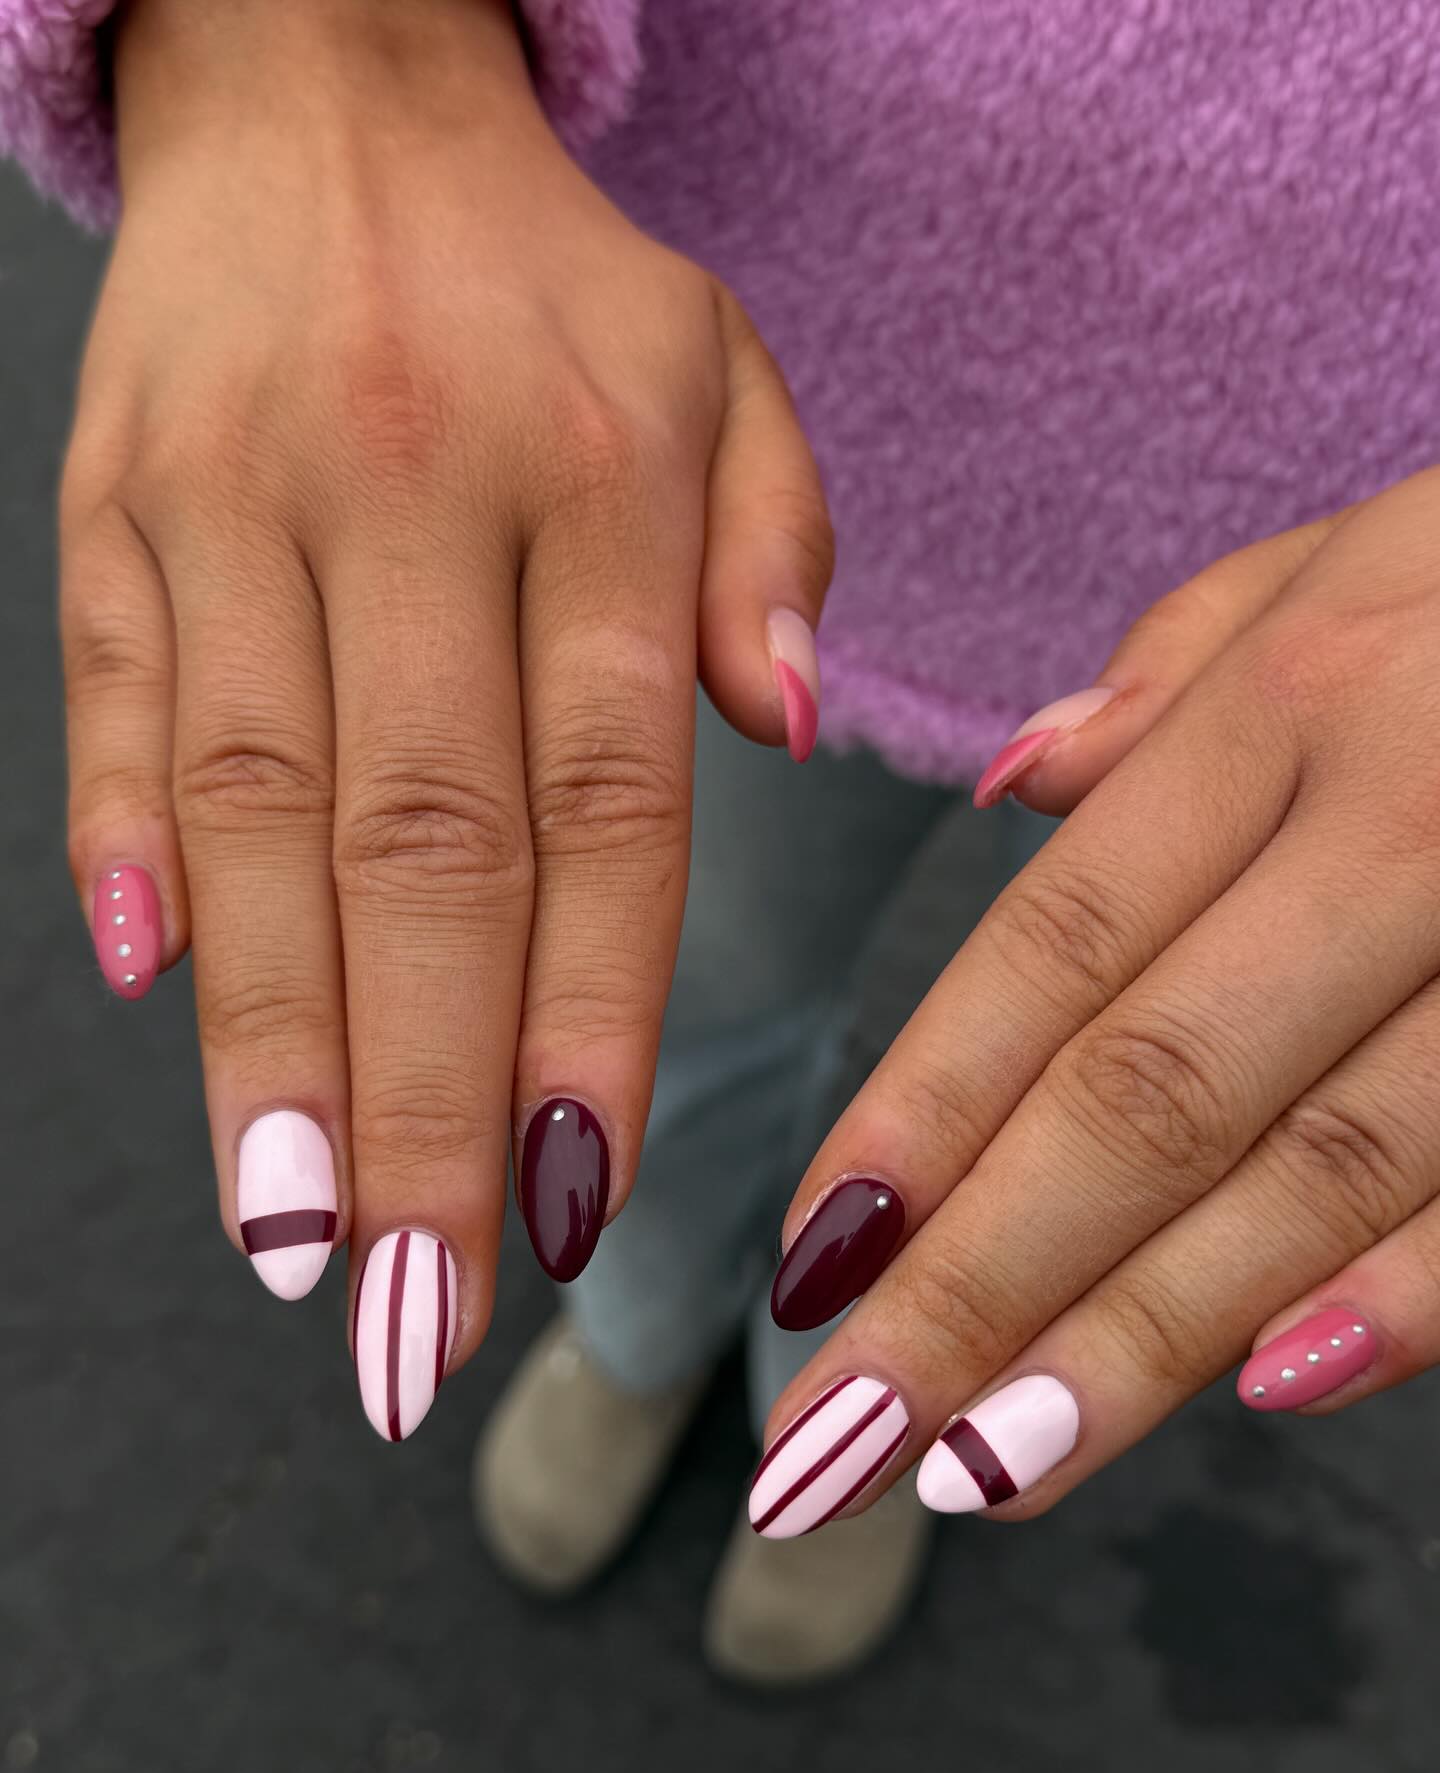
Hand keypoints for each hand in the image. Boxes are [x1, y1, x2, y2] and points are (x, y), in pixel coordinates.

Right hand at [63, 0, 831, 1437]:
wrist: (322, 77)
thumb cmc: (548, 281)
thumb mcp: (720, 366)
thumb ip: (772, 549)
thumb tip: (784, 726)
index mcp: (597, 484)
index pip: (606, 807)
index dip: (587, 1022)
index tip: (577, 1206)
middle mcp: (414, 501)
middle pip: (422, 853)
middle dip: (417, 1105)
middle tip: (415, 1315)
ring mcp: (239, 503)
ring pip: (252, 811)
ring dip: (270, 1040)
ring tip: (288, 1236)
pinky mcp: (113, 505)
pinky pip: (112, 698)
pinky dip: (119, 852)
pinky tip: (153, 1002)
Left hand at [749, 465, 1439, 1537]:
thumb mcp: (1355, 554)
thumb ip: (1180, 676)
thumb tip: (1020, 792)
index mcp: (1300, 700)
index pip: (1059, 942)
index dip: (923, 1113)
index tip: (810, 1262)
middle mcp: (1407, 820)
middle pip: (1152, 1088)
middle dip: (981, 1281)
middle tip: (841, 1442)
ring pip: (1320, 1164)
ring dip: (1148, 1335)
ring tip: (993, 1462)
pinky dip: (1407, 1286)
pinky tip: (1273, 1388)